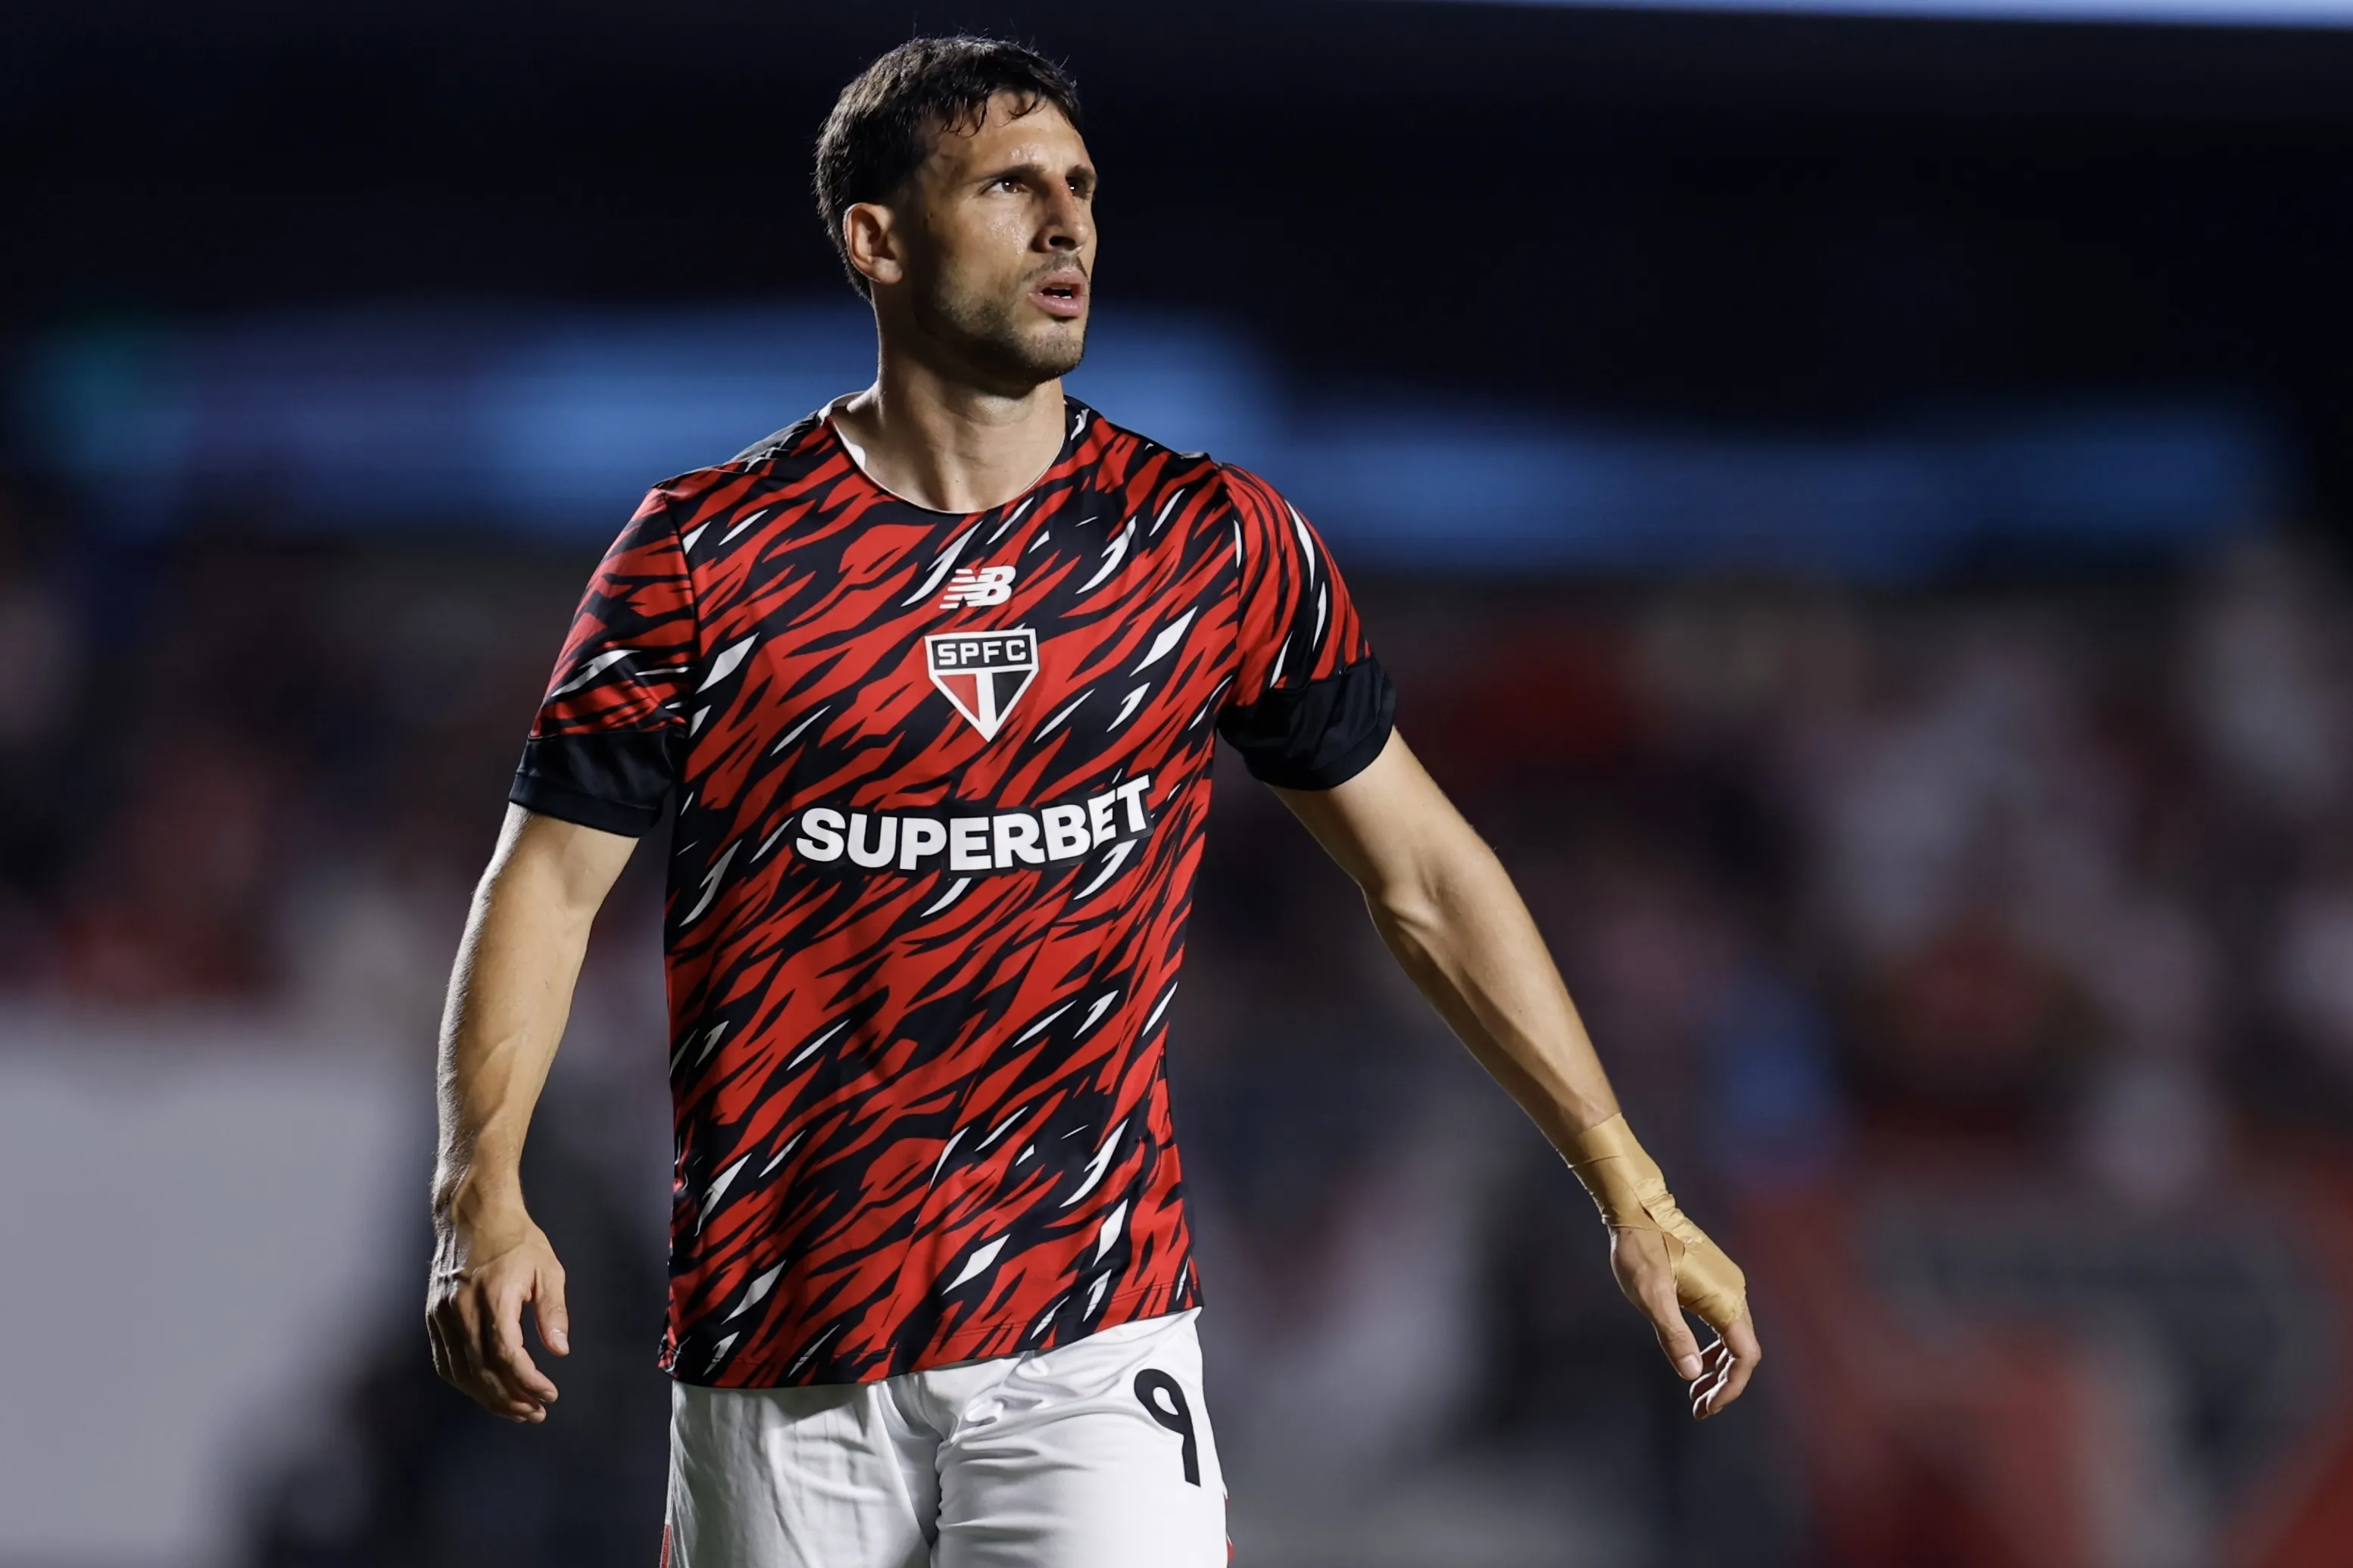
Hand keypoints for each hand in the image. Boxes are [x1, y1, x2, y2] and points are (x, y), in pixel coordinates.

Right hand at [428, 1207, 569, 1422]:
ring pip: (462, 1372)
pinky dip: (465, 1383)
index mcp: (494, 1296)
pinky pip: (446, 1362)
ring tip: (517, 1409)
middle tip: (537, 1412)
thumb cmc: (516, 1240)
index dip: (528, 1381)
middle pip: (482, 1370)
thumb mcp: (547, 1268)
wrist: (473, 1215)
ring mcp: (443, 1314)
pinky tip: (486, 1391)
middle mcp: (462, 1309)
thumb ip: (553, 1311)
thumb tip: (560, 1350)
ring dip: (489, 1397)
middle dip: (511, 1398)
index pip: (507, 1354)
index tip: (550, 1393)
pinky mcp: (434, 1317)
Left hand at [1609, 1225, 1762, 1420]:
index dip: (1730, 1387)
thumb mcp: (1651, 1296)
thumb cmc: (1640, 1250)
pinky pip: (1722, 1322)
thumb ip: (1673, 1334)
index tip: (1706, 1407)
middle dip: (1723, 1384)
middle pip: (1742, 1351)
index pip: (1744, 1356)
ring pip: (1733, 1338)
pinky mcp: (1713, 1280)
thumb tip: (1690, 1374)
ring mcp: (1725, 1284)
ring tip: (1695, 1391)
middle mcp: (1733, 1292)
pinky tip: (1693, 1359)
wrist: (1637, 1207)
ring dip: (1717, 1368)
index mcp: (1725, 1299)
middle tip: (1699, 1408)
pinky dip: (1712, 1347)